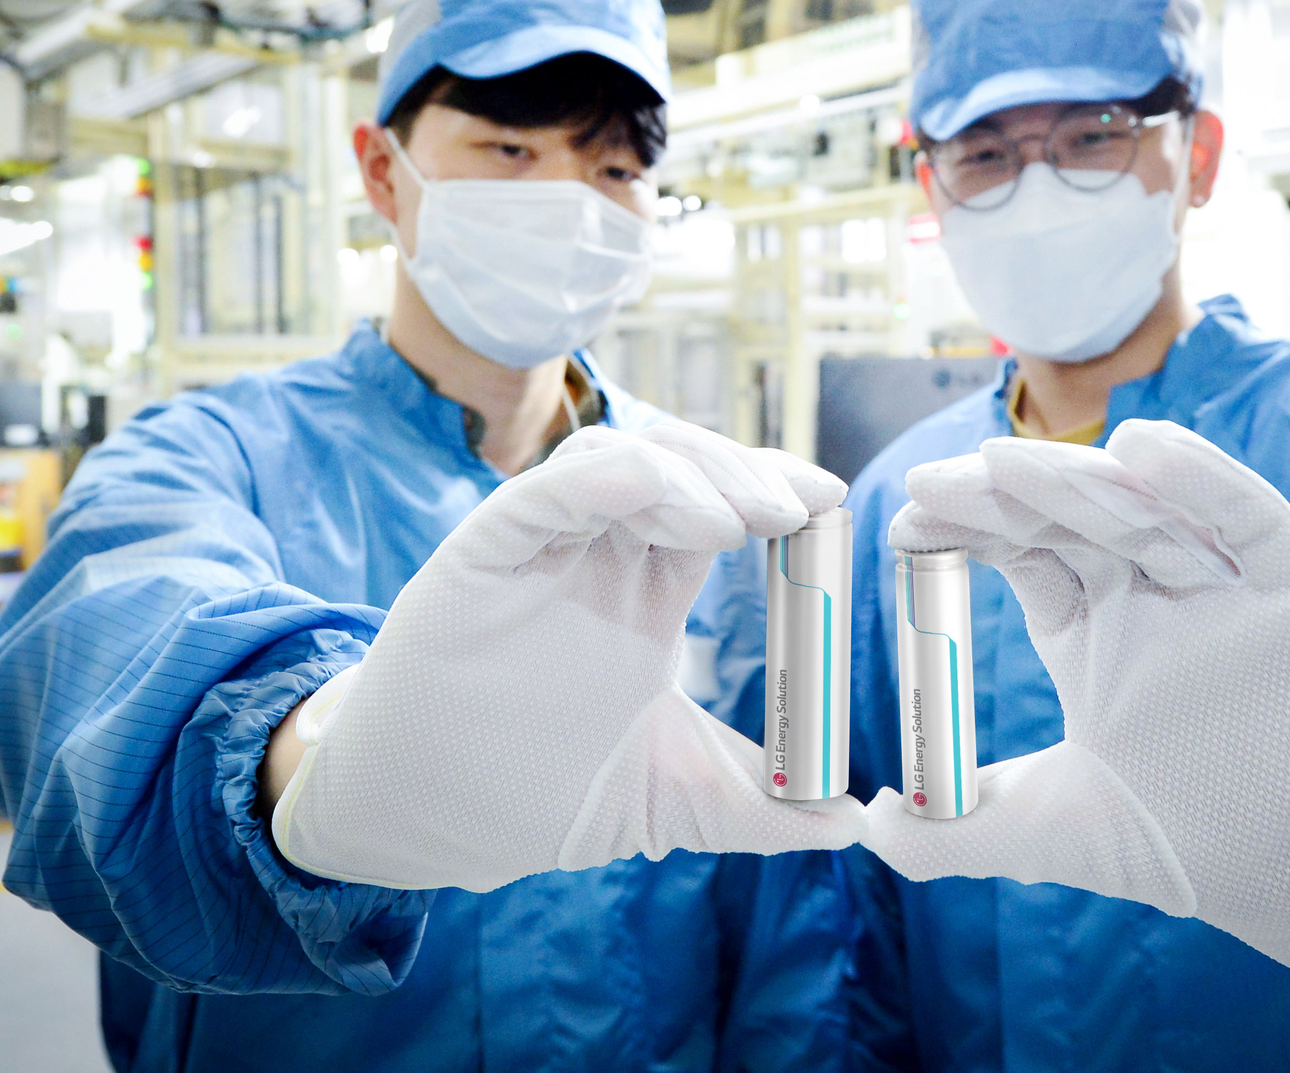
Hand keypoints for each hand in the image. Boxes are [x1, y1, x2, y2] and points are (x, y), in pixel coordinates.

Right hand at [272, 421, 862, 890]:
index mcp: (646, 592)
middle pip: (677, 468)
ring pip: (613, 462)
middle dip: (739, 473)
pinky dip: (594, 480)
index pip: (719, 506)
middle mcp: (598, 556)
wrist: (436, 825)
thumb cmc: (542, 789)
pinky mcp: (479, 560)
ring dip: (681, 472)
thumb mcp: (676, 798)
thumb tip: (853, 827)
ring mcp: (539, 551)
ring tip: (733, 522)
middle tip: (793, 507)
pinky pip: (536, 497)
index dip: (771, 489)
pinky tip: (645, 486)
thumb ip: (761, 809)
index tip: (828, 502)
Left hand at [863, 419, 1289, 986]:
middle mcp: (1152, 595)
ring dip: (1078, 482)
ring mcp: (1224, 586)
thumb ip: (962, 833)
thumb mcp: (1063, 834)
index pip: (1021, 554)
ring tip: (1008, 461)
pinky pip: (1247, 520)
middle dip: (1004, 496)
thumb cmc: (1200, 844)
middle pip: (1072, 520)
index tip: (906, 522)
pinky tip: (1146, 452)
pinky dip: (1203, 482)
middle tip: (937, 483)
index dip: (967, 529)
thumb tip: (865, 828)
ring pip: (1145, 511)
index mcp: (1094, 631)